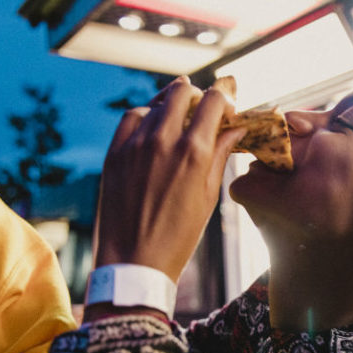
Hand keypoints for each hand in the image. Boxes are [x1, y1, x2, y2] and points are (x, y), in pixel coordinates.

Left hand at [93, 76, 245, 281]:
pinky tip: (155, 126)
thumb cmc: (180, 235)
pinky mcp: (115, 152)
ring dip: (174, 104)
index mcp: (195, 152)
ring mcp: (136, 144)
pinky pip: (132, 116)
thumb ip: (220, 155)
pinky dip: (147, 114)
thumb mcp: (209, 196)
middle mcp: (164, 140)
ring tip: (181, 119)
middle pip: (183, 91)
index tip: (230, 97)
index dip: (226, 94)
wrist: (135, 262)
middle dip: (199, 95)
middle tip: (205, 110)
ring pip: (158, 102)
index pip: (214, 101)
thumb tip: (236, 129)